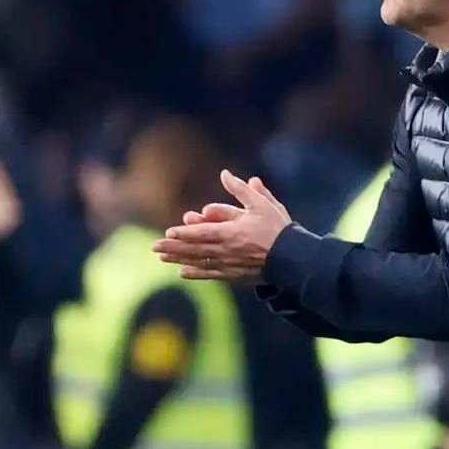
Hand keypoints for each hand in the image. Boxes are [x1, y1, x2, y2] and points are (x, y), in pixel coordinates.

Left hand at [153, 171, 292, 281]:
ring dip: (179, 259)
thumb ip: (240, 190)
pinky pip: (211, 274)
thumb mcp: (262, 203)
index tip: (168, 232)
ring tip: (162, 257)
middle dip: (173, 247)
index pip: (202, 233)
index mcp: (233, 232)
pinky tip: (182, 272)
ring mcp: (230, 264)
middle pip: (195, 249)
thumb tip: (224, 174)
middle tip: (154, 247)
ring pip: (199, 262)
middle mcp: (227, 250)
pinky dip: (196, 273)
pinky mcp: (235, 274)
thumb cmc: (278, 228)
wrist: (294, 258)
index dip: (184, 233)